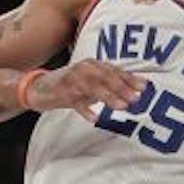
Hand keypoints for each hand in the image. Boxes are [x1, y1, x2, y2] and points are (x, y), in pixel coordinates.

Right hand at [24, 59, 147, 121]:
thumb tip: (131, 93)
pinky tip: (94, 118)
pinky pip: (75, 101)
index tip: (145, 87)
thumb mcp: (90, 84)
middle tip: (137, 99)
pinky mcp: (61, 92)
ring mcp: (72, 80)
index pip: (115, 71)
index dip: (130, 79)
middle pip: (107, 77)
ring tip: (122, 107)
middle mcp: (84, 69)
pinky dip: (85, 109)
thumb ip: (107, 86)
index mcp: (93, 65)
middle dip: (123, 87)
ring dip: (109, 97)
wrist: (38, 88)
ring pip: (94, 87)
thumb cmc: (69, 87)